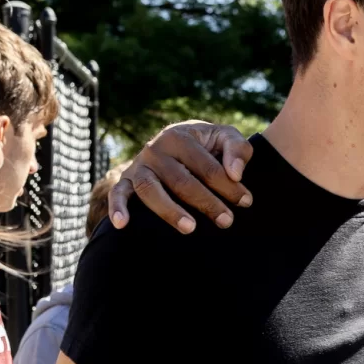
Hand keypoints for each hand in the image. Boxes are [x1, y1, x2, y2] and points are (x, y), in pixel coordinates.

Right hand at [109, 121, 253, 233]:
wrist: (177, 142)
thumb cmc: (206, 145)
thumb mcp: (225, 138)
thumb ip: (237, 149)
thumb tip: (235, 173)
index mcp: (180, 136)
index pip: (207, 166)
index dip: (229, 185)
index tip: (246, 201)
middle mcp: (156, 148)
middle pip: (181, 181)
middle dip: (207, 203)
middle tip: (227, 221)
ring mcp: (139, 165)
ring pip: (151, 190)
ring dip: (170, 211)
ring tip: (191, 228)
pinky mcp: (126, 180)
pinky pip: (118, 194)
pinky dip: (117, 208)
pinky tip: (122, 225)